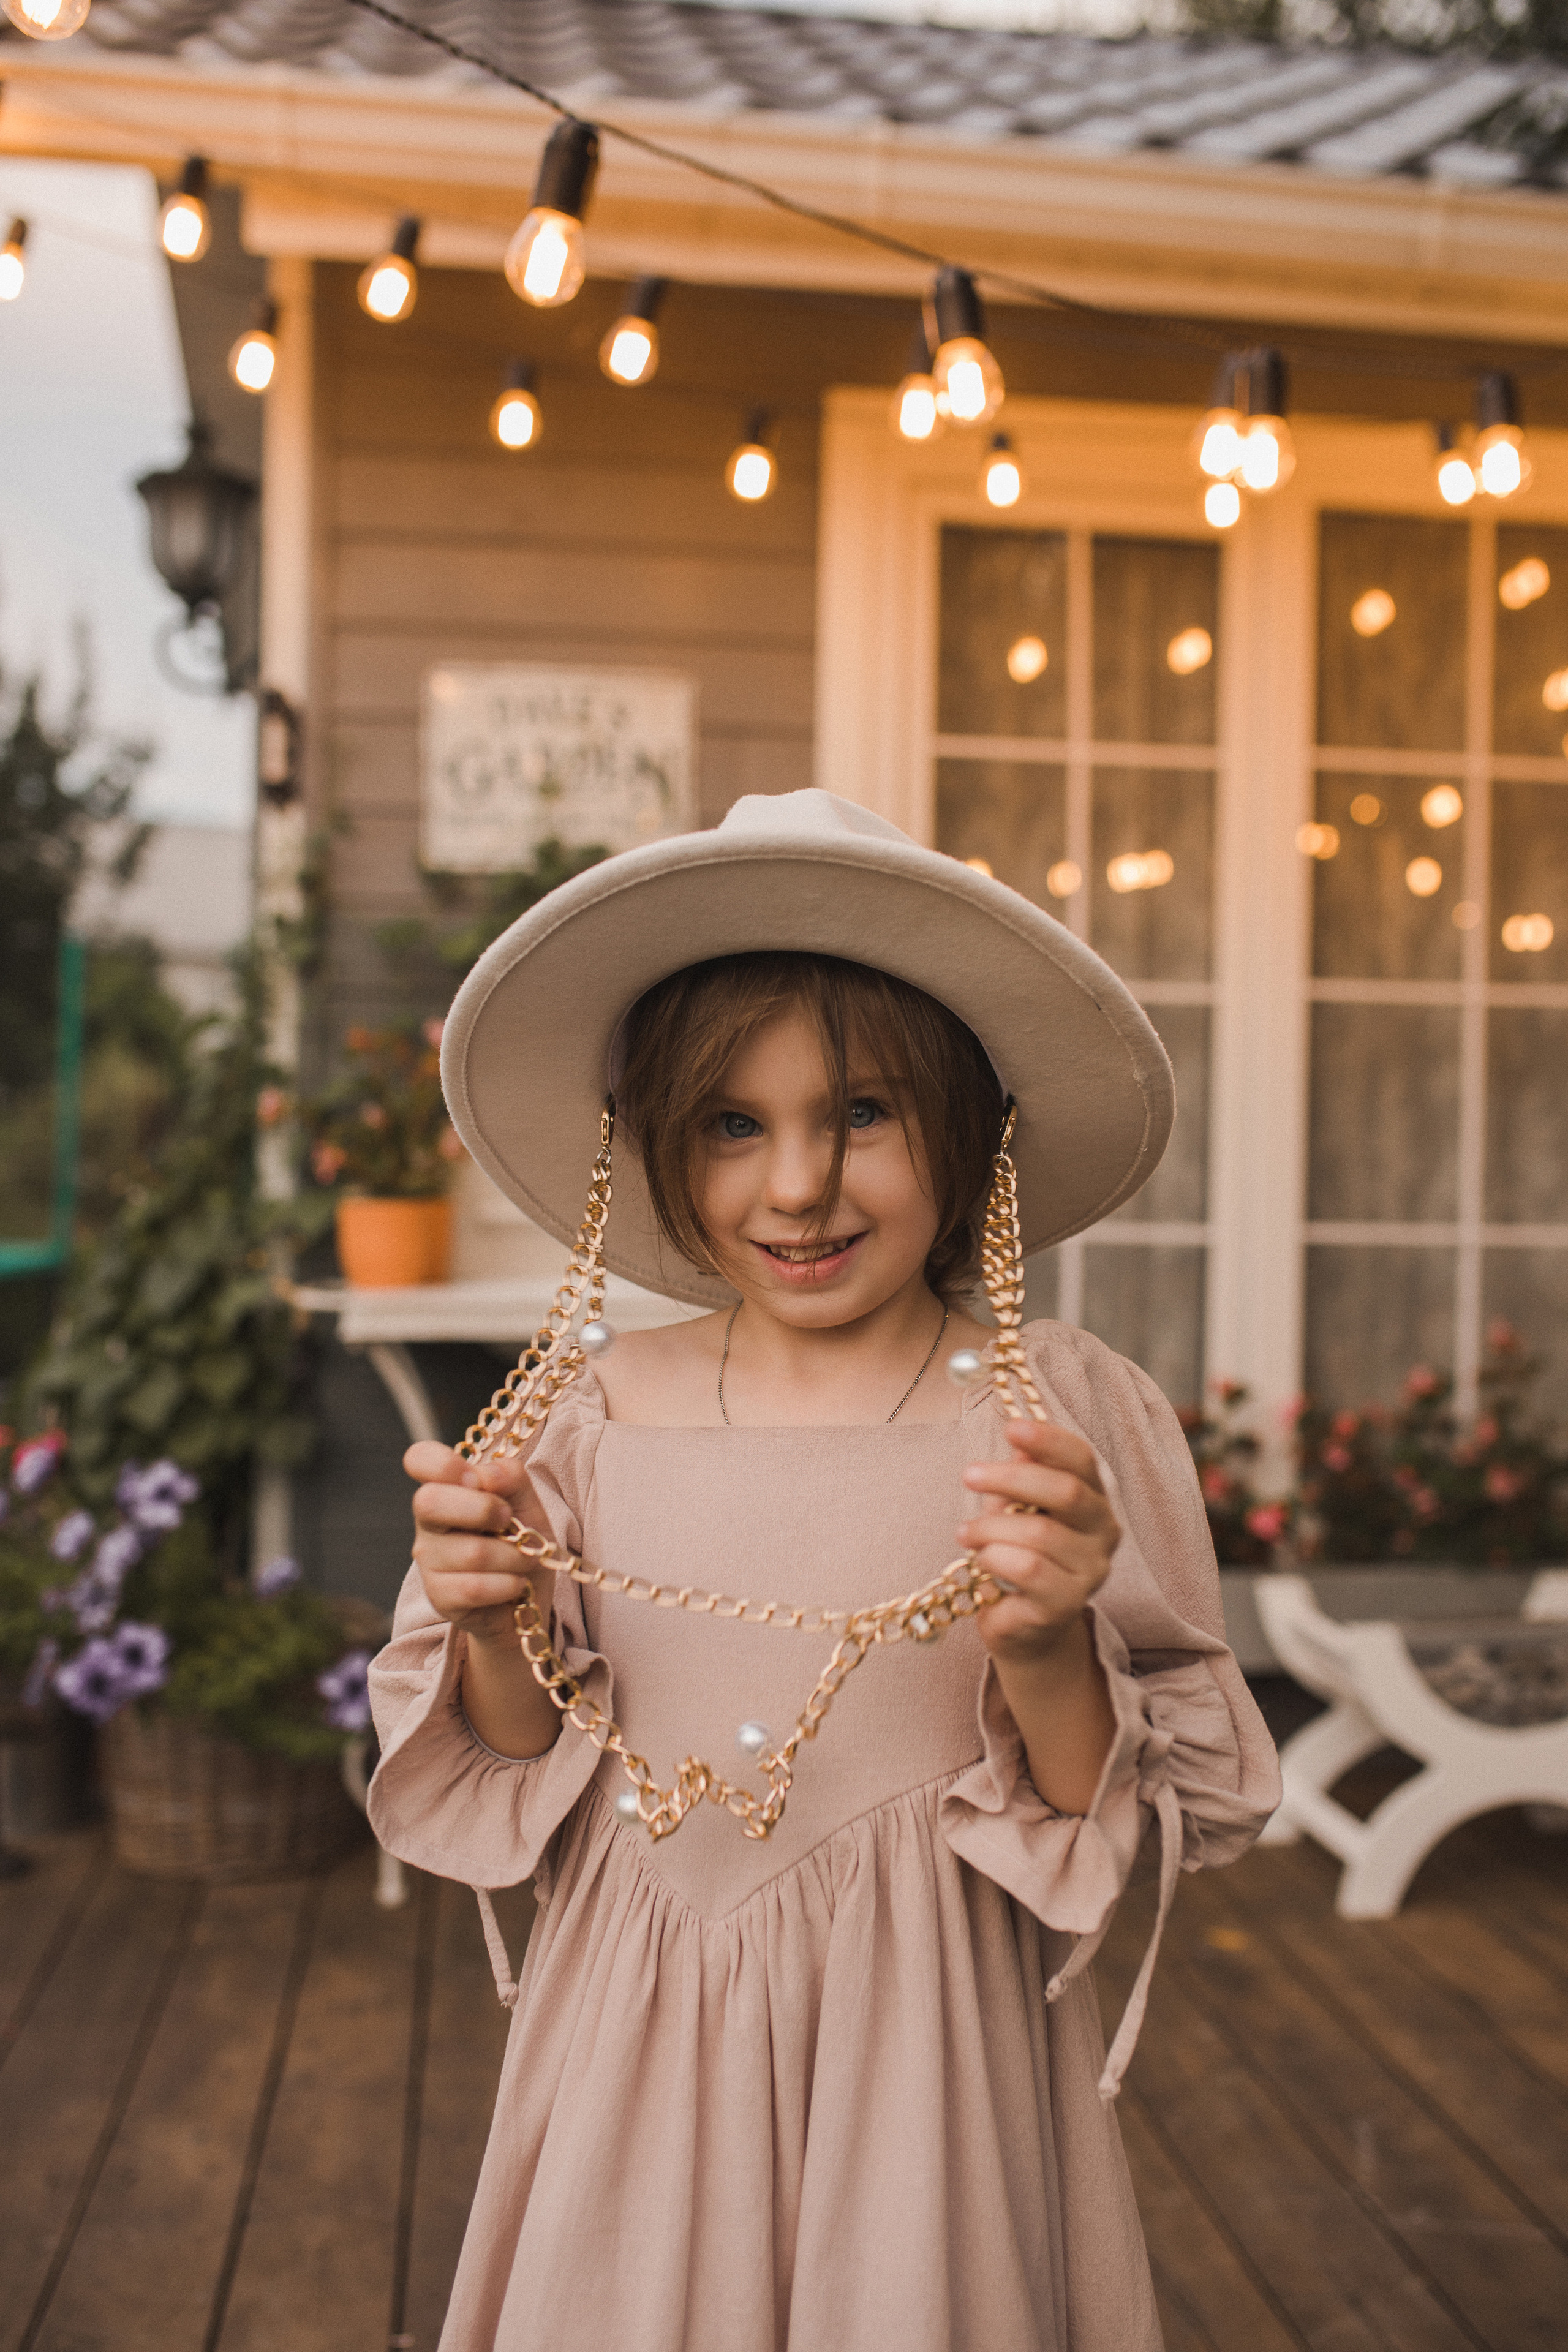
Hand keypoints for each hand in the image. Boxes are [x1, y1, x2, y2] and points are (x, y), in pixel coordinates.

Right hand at [406, 1440, 546, 1650]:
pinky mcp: (439, 1597)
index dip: (442, 1463)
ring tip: (523, 1560)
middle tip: (508, 1521)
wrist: (527, 1598)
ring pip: (471, 1551)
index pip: (419, 1459)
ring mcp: (429, 1561)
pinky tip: (513, 1585)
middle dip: (483, 1509)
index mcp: (447, 1488)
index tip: (475, 1480)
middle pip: (429, 1501)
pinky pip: (475, 1587)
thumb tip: (486, 1475)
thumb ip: (510, 1478)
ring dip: (514, 1556)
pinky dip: (508, 1585)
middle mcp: (429, 1522)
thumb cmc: (521, 1541)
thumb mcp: (527, 1503)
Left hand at [960, 1421, 1119, 1663]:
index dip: (1049, 1440)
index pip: (1082, 1459)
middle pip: (1066, 1491)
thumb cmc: (1016, 1555)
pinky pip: (1028, 1569)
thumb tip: (1021, 1447)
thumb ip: (1022, 1480)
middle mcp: (1104, 1532)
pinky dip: (995, 1558)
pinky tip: (981, 1561)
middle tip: (969, 1475)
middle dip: (1011, 1478)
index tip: (1012, 1428)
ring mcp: (1091, 1570)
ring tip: (964, 1533)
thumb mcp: (1015, 1509)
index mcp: (1094, 1498)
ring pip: (1039, 1533)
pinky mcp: (1068, 1603)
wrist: (1021, 1623)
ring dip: (990, 1528)